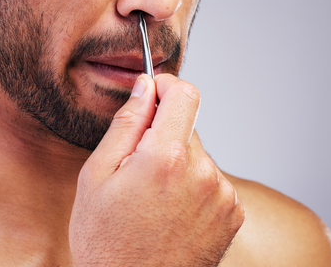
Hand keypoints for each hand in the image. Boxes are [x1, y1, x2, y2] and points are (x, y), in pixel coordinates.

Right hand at [69, 74, 244, 265]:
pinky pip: (213, 181)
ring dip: (180, 165)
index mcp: (167, 158)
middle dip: (164, 137)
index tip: (152, 97)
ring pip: (199, 156)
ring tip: (153, 201)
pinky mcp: (233, 214)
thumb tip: (146, 86)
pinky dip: (194, 188)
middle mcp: (204, 173)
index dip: (166, 87)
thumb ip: (126, 123)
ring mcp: (223, 196)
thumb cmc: (106, 242)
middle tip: (137, 172)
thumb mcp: (97, 176)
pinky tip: (172, 213)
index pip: (185, 93)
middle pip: (188, 127)